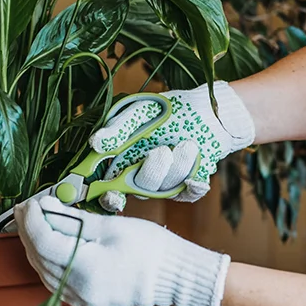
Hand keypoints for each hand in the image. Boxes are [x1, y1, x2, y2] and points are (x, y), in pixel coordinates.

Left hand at [15, 196, 231, 305]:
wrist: (174, 277)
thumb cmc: (151, 248)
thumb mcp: (111, 226)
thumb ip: (73, 220)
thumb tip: (45, 207)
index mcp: (86, 268)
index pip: (44, 241)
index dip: (32, 219)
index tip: (30, 202)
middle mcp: (79, 289)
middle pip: (39, 257)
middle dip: (29, 230)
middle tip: (26, 207)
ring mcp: (81, 298)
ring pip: (43, 270)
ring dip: (35, 245)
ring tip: (34, 222)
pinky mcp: (86, 300)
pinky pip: (55, 280)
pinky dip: (47, 261)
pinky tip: (48, 244)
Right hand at [89, 81, 254, 211]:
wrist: (210, 114)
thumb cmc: (171, 110)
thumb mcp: (141, 112)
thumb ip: (119, 128)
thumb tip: (95, 143)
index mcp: (122, 160)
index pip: (107, 187)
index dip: (107, 196)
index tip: (112, 193)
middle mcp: (140, 176)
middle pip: (138, 190)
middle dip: (152, 172)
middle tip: (162, 151)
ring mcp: (164, 184)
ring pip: (164, 190)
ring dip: (178, 165)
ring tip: (189, 143)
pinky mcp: (186, 188)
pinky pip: (187, 194)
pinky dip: (194, 183)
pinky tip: (199, 162)